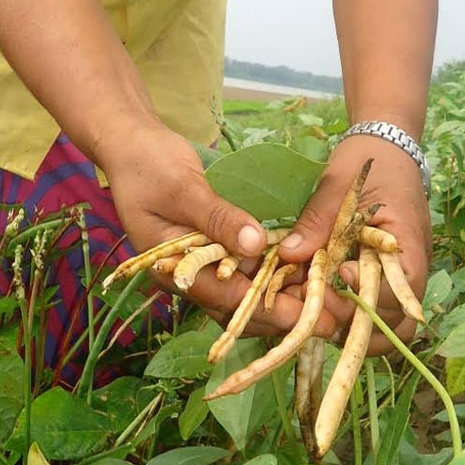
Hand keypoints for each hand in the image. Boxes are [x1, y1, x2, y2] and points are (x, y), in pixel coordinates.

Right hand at [102, 125, 340, 337]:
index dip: (269, 311)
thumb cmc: (148, 164)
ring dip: (286, 298)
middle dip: (285, 315)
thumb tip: (257, 244)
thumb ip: (217, 217)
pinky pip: (250, 271)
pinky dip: (277, 275)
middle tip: (332, 318)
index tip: (308, 318)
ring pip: (249, 293)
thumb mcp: (183, 188)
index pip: (226, 300)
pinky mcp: (217, 248)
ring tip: (329, 301)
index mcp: (174, 270)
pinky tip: (308, 273)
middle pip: (241, 308)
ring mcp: (204, 263)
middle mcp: (190, 275)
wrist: (132, 145)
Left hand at [278, 134, 431, 354]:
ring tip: (319, 313)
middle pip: (397, 324)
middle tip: (320, 308)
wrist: (388, 147)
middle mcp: (412, 270)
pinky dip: (354, 317)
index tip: (338, 272)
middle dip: (357, 326)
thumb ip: (317, 222)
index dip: (366, 293)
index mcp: (407, 245)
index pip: (398, 291)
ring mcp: (402, 278)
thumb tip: (290, 255)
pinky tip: (324, 305)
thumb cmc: (368, 164)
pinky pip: (378, 311)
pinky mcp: (387, 279)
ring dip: (355, 329)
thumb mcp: (337, 186)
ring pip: (390, 327)